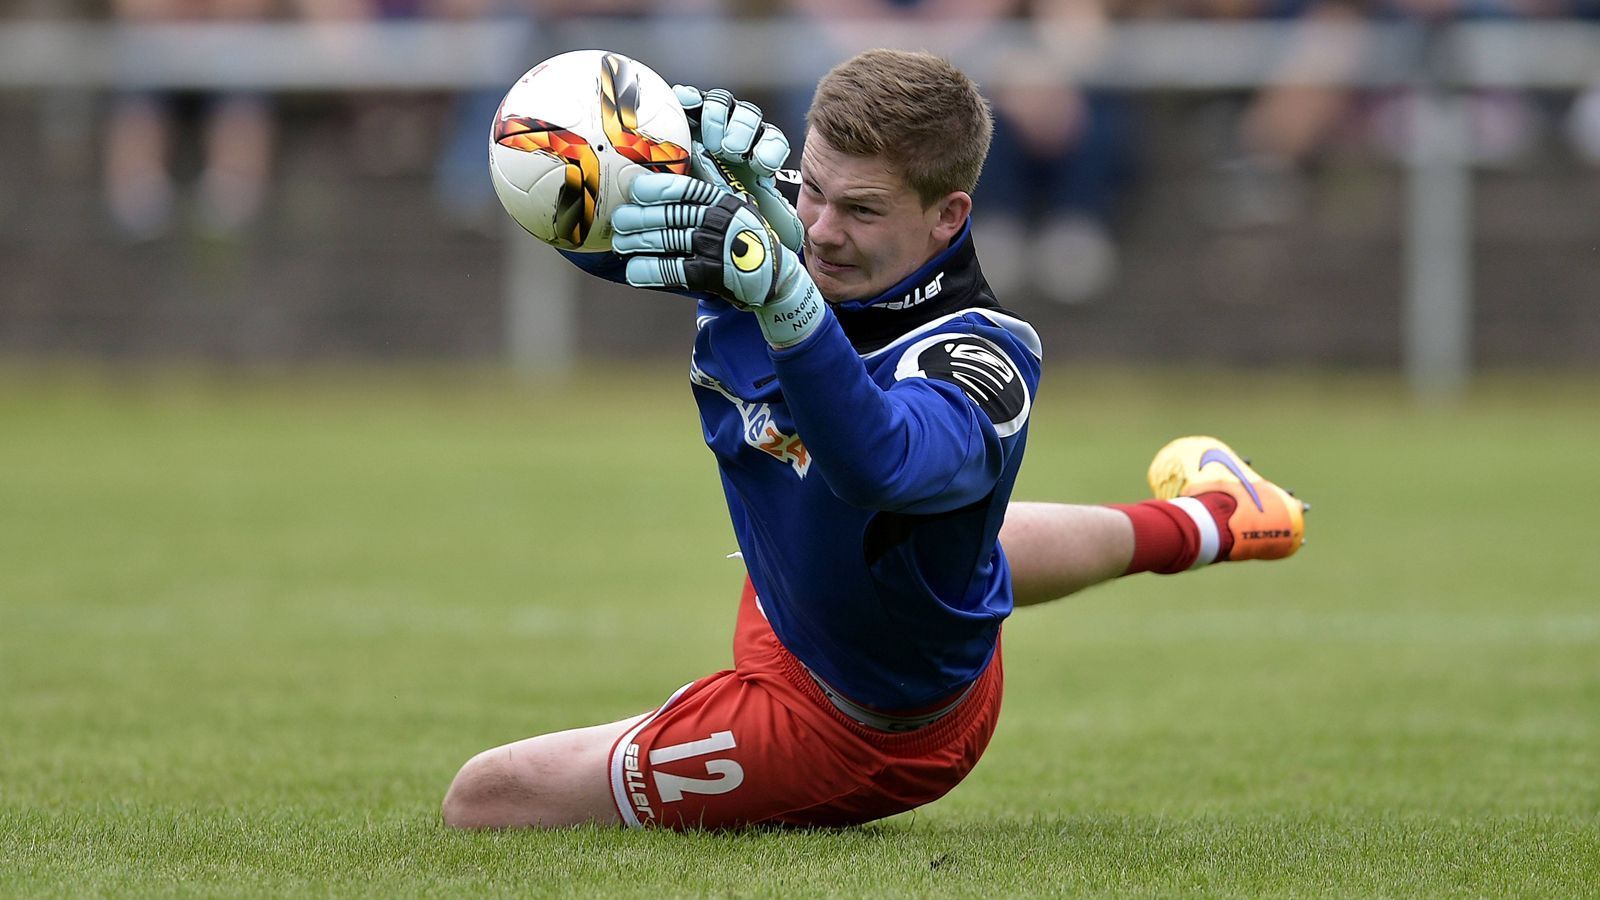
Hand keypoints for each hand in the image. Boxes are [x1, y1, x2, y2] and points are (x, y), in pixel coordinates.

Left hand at [614, 173, 823, 347]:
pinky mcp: (712, 276)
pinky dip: (650, 271)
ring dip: (638, 242)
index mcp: (723, 201)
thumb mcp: (737, 207)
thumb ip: (713, 188)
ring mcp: (716, 249)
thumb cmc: (748, 240)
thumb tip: (690, 157)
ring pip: (667, 240)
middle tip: (619, 221)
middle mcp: (719, 221)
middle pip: (669, 215)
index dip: (655, 189)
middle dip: (638, 218)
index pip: (684, 190)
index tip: (634, 191)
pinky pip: (674, 270)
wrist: (776, 278)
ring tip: (622, 244)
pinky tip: (633, 271)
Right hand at [674, 85, 803, 252]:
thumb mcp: (744, 217)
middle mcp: (734, 136)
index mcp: (754, 156)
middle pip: (748, 119)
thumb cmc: (712, 212)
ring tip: (711, 140)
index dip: (769, 150)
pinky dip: (689, 99)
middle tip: (731, 150)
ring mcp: (708, 122)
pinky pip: (690, 98)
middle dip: (743, 133)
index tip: (760, 166)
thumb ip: (767, 222)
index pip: (772, 143)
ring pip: (722, 105)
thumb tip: (793, 239)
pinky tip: (686, 106)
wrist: (678, 206)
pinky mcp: (683, 115)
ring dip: (719, 119)